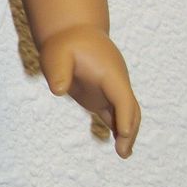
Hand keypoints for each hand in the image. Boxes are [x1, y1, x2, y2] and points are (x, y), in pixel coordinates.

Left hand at [39, 24, 139, 157]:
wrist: (73, 33)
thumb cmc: (64, 44)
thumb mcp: (56, 54)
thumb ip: (58, 72)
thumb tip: (58, 90)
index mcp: (110, 73)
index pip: (122, 97)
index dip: (124, 116)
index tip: (123, 133)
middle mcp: (116, 83)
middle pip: (130, 109)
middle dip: (129, 130)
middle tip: (123, 152)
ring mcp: (112, 90)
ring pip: (127, 113)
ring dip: (127, 133)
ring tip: (123, 154)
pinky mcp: (104, 96)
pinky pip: (116, 115)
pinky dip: (119, 129)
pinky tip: (119, 146)